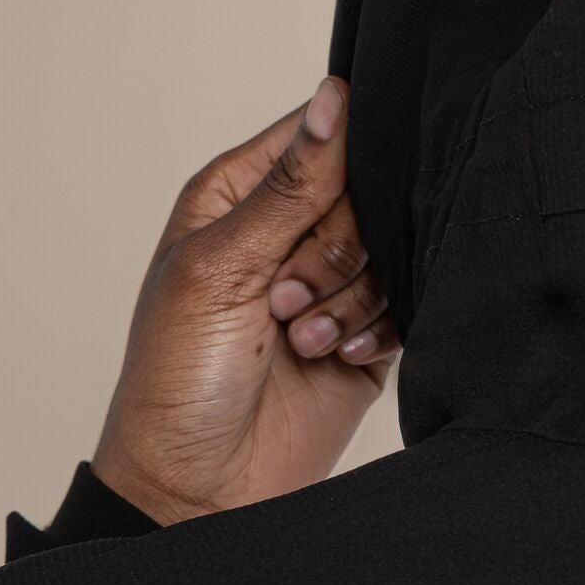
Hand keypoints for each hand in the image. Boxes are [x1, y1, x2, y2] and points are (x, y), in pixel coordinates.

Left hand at [91, 77, 400, 525]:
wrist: (202, 486)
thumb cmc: (177, 379)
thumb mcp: (222, 268)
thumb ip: (291, 186)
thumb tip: (336, 98)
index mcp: (239, 195)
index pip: (317, 135)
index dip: (339, 161)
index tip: (329, 204)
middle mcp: (288, 231)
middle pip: (366, 193)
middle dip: (336, 249)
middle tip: (288, 296)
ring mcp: (331, 282)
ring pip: (392, 249)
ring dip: (351, 299)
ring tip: (301, 338)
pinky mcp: (366, 330)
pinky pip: (407, 301)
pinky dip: (376, 330)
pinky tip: (336, 356)